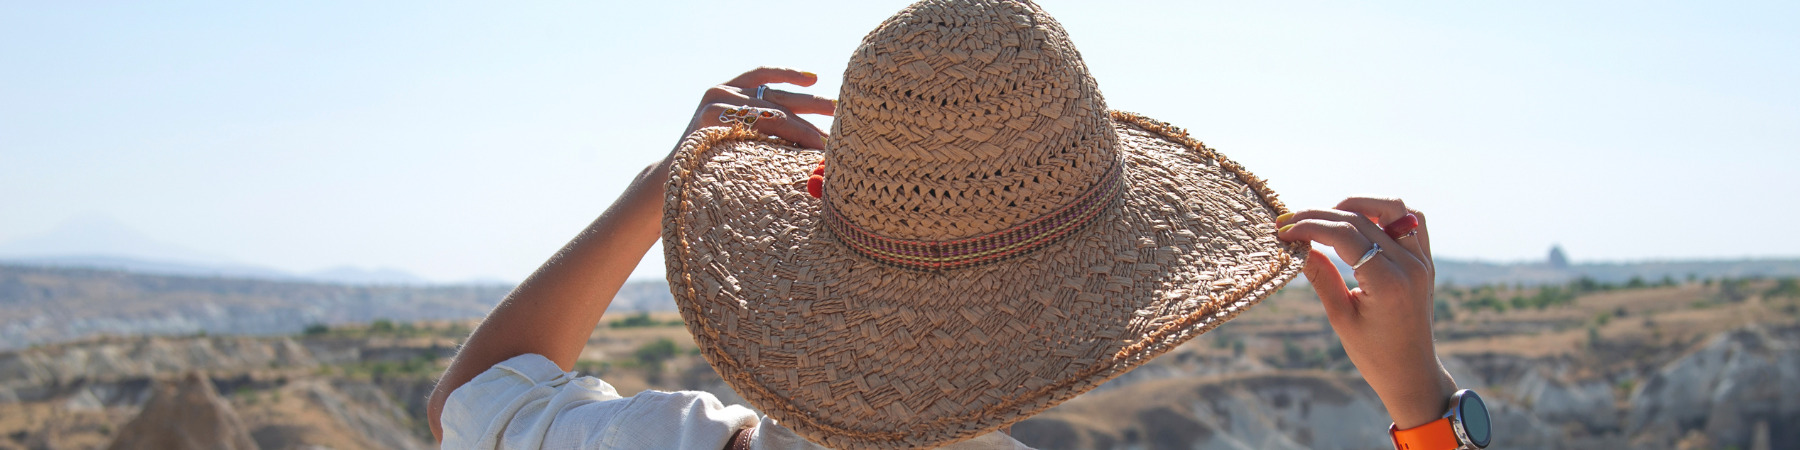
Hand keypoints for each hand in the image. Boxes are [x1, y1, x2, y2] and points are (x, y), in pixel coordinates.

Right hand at [677, 66, 836, 150]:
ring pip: (772, 113)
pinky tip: (801, 146)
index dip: (789, 74)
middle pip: (775, 95)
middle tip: (839, 110)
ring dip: (803, 129)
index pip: (761, 74)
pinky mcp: (712, 120)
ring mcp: (716, 105)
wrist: (669, 182)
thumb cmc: (706, 165)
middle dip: (811, 104)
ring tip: (825, 142)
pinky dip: (783, 137)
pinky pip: (758, 128)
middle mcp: (721, 92)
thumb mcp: (732, 139)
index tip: (815, 79)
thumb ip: (757, 128)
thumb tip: (808, 135)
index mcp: (726, 92)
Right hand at [1275, 197, 1455, 428]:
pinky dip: (1384, 213)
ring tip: (1327, 216)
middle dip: (1320, 216)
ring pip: (1391, 208)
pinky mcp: (1425, 261)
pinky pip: (1411, 220)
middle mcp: (1409, 265)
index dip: (1310, 226)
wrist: (1413, 373)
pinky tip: (1360, 221)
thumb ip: (1321, 277)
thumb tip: (1297, 247)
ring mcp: (1422, 260)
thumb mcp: (1341, 318)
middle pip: (1360, 219)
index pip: (1344, 235)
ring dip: (1356, 205)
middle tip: (1290, 222)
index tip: (1284, 230)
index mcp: (1388, 283)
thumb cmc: (1374, 354)